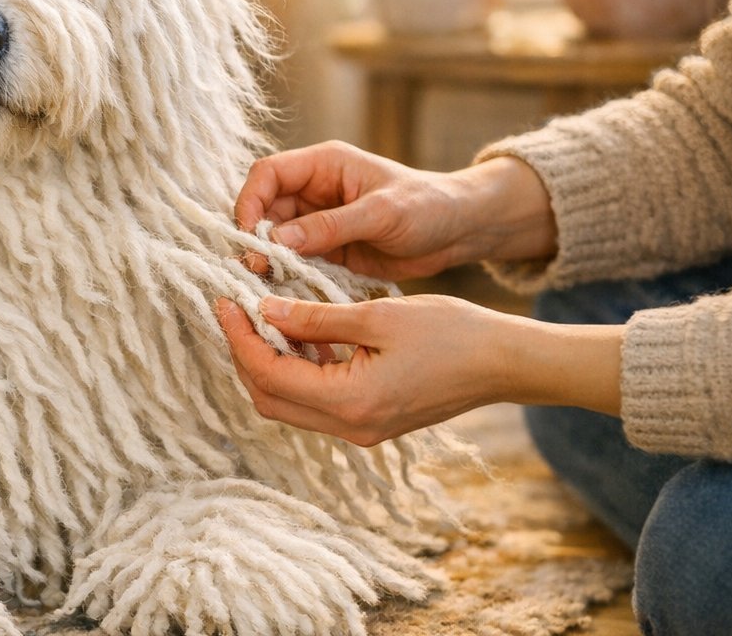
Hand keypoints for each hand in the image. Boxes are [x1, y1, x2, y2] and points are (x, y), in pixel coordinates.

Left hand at [213, 294, 622, 446]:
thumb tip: (263, 310)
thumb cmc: (453, 331)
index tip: (224, 301)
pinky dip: (298, 371)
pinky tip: (302, 334)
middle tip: (235, 309)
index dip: (238, 338)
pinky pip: (316, 402)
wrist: (507, 363)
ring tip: (263, 316)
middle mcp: (349, 427)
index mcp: (349, 401)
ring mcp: (360, 430)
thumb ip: (315, 317)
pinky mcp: (371, 422)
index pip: (268, 374)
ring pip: (289, 403)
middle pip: (269, 397)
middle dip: (245, 354)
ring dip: (269, 363)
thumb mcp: (378, 314)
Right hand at [234, 141, 557, 280]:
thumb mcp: (381, 213)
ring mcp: (319, 222)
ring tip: (266, 283)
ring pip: (275, 239)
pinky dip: (288, 276)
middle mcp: (314, 191)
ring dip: (269, 260)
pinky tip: (286, 293)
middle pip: (264, 209)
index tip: (248, 234)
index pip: (268, 174)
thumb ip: (329, 226)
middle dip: (256, 237)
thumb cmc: (428, 207)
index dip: (250, 200)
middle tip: (256, 268)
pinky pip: (296, 262)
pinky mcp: (328, 250)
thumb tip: (278, 240)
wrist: (460, 232)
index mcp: (323, 165)